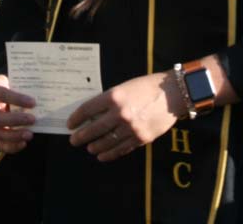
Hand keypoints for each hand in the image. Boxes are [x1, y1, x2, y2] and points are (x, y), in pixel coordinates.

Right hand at [0, 75, 35, 154]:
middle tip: (33, 119)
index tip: (33, 102)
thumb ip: (26, 85)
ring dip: (15, 135)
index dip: (16, 99)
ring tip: (30, 134)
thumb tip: (46, 91)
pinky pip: (1, 144)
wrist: (8, 91)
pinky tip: (23, 143)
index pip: (1, 94)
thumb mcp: (17, 80)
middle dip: (15, 120)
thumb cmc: (14, 85)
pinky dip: (12, 146)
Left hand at [66, 72, 182, 162]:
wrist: (172, 94)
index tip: (70, 124)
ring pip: (106, 142)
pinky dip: (110, 154)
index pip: (87, 109)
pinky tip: (102, 155)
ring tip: (89, 148)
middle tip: (74, 140)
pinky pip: (121, 149)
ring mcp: (131, 128)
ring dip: (95, 146)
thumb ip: (109, 101)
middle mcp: (120, 113)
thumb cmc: (147, 87)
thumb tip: (92, 115)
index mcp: (114, 96)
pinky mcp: (141, 138)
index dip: (76, 118)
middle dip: (81, 136)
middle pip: (94, 129)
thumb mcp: (124, 88)